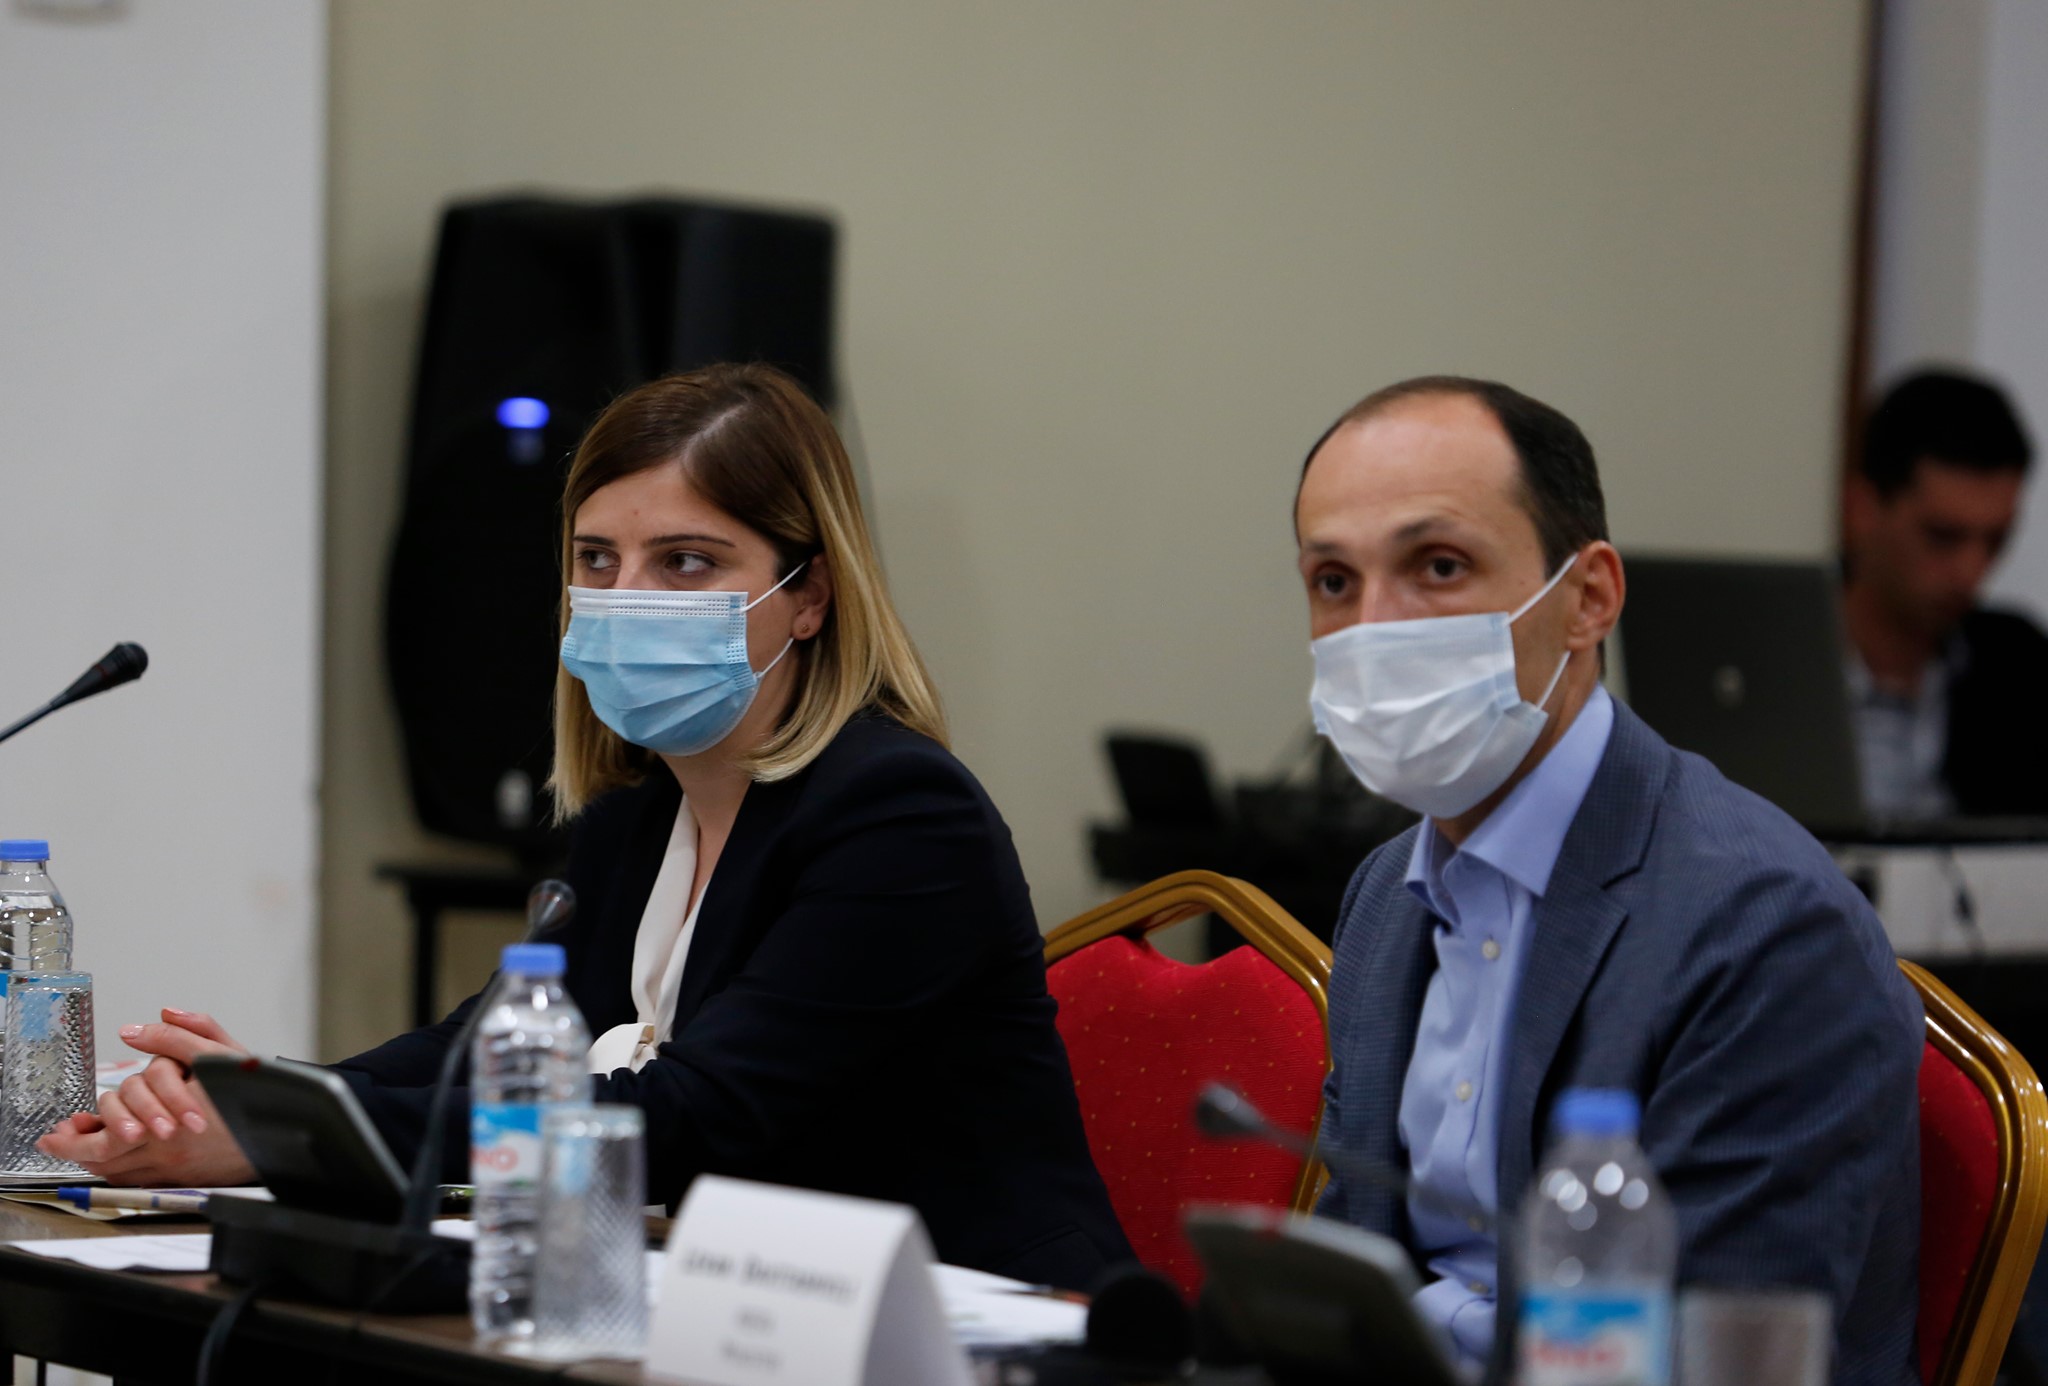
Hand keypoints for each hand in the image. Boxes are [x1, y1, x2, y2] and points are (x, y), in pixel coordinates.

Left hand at [34, 1008, 257, 1185]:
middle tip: (56, 1136)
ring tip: (72, 1145)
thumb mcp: (224, 1053)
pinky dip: (112, 1169)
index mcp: (179, 1108)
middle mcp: (173, 1141)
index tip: (80, 1107)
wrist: (288, 1136)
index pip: (124, 1104)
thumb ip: (184, 1034)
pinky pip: (133, 1180)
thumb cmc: (260, 1093)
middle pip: (107, 1147)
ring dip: (90, 1157)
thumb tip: (147, 1022)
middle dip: (75, 1142)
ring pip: (116, 1166)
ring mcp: (175, 1164)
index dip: (98, 1107)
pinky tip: (105, 1158)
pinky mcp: (181, 1179)